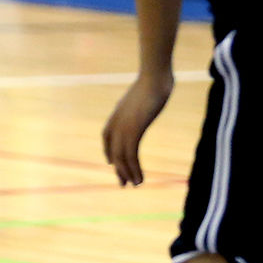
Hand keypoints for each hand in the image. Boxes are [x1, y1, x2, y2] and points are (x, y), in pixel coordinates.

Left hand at [103, 71, 173, 186]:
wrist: (155, 77)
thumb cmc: (154, 82)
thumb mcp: (143, 94)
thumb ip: (141, 102)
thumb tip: (148, 101)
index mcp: (117, 113)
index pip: (106, 136)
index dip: (108, 151)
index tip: (111, 163)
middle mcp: (117, 122)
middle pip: (113, 150)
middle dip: (119, 168)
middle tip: (124, 183)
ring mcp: (124, 126)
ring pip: (121, 156)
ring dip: (128, 173)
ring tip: (135, 185)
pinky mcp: (134, 130)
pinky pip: (131, 155)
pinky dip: (134, 169)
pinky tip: (140, 179)